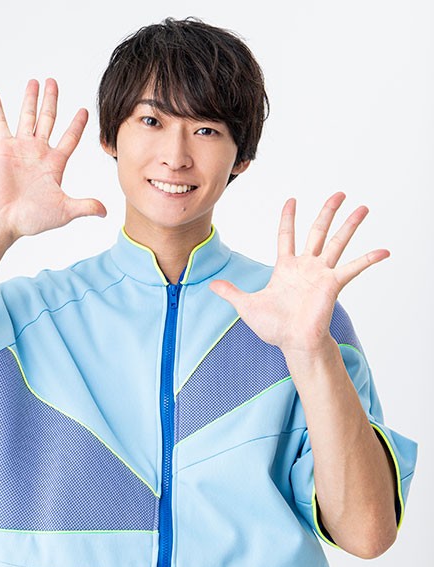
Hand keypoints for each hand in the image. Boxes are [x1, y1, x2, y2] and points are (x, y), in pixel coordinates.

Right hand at [0, 78, 105, 240]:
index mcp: (55, 163)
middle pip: (48, 120)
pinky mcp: (2, 148)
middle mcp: (38, 152)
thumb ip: (85, 206)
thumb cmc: (32, 218)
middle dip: (51, 101)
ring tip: (34, 82)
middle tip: (53, 82)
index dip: (77, 124)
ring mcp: (20, 148)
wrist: (5, 220)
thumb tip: (106, 212)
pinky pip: (0, 123)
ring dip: (30, 99)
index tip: (84, 110)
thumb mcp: (64, 210)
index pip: (70, 138)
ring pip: (27, 117)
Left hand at [209, 192, 388, 354]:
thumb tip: (211, 285)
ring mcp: (321, 274)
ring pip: (338, 242)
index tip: (292, 200)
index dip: (288, 217)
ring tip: (363, 207)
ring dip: (350, 225)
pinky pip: (354, 268)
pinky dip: (369, 259)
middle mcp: (306, 266)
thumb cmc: (273, 327)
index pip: (286, 235)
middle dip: (327, 212)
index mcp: (286, 267)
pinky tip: (384, 250)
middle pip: (318, 232)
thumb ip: (231, 292)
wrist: (292, 343)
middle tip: (339, 194)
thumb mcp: (245, 305)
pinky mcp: (333, 285)